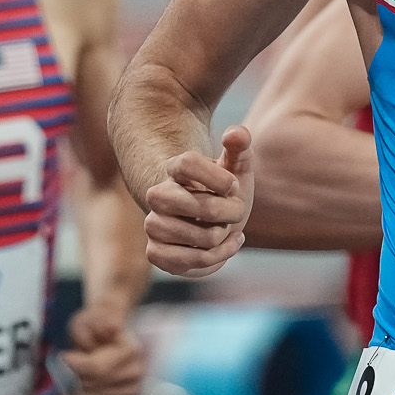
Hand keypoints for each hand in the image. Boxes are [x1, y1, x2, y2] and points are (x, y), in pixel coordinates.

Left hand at [61, 302, 147, 394]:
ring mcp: (132, 391)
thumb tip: (111, 327)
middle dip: (75, 375)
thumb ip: (99, 321)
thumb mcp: (92, 317)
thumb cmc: (96, 327)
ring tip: (78, 375)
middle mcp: (136, 372)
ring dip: (77, 389)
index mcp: (132, 350)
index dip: (75, 364)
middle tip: (72, 364)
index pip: (97, 368)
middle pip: (92, 385)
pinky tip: (81, 390)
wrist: (109, 338)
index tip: (65, 356)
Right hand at [142, 126, 252, 278]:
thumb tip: (235, 133)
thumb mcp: (236, 167)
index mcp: (175, 169)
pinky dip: (218, 257)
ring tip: (225, 229)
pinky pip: (193, 261)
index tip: (233, 185)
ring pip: (203, 238)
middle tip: (235, 210)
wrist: (207, 222)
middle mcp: (157, 195)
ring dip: (225, 236)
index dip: (219, 177)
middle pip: (204, 207)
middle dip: (231, 213)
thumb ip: (240, 146)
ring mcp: (154, 224)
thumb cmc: (224, 192)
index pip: (188, 163)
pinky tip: (224, 247)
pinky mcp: (155, 252)